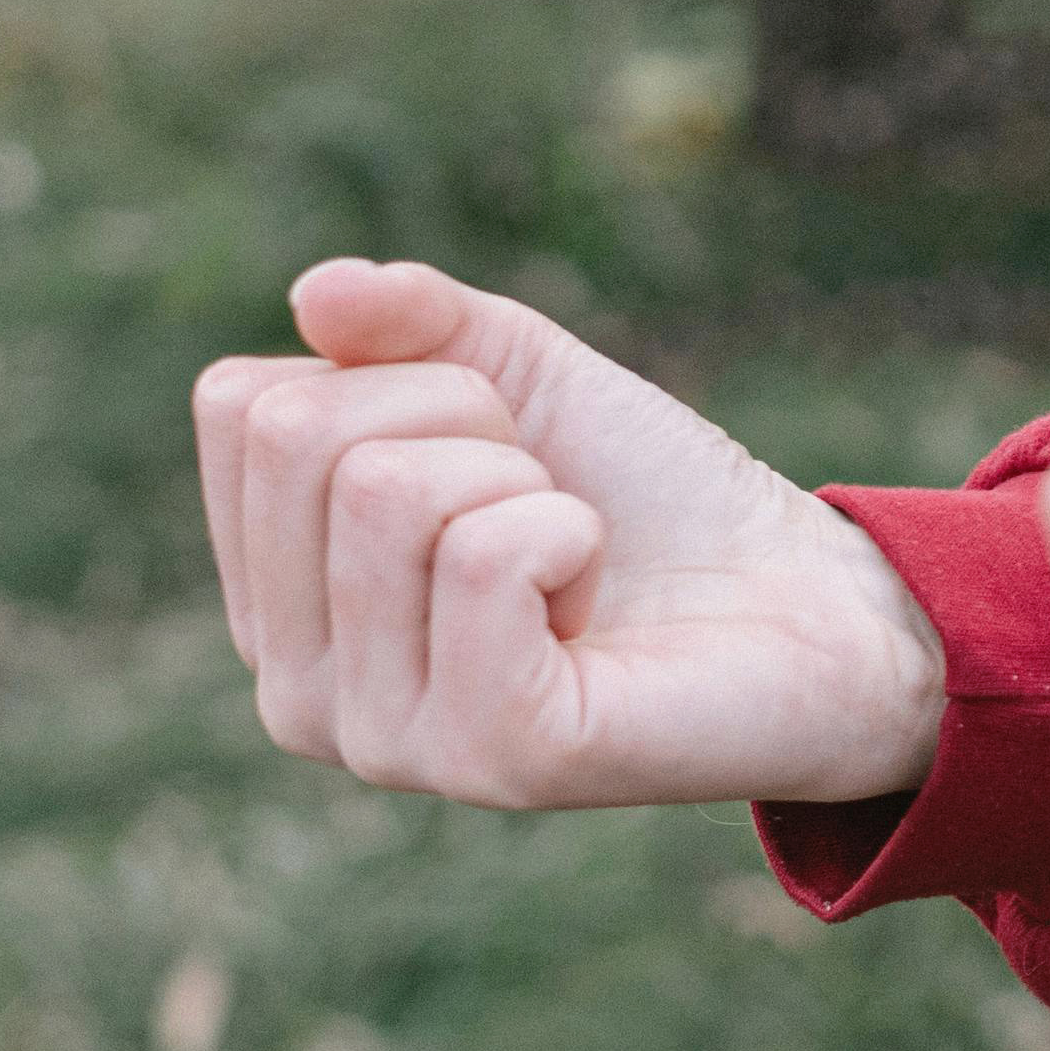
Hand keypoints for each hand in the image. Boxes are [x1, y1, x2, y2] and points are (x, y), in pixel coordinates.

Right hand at [197, 260, 944, 809]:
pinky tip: (597, 602)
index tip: (494, 445)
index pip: (244, 405)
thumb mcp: (523, 371)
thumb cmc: (649, 497)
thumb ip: (411, 319)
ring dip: (528, 482)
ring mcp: (382, 739)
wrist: (805, 595)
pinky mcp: (489, 758)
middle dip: (468, 418)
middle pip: (302, 438)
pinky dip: (572, 534)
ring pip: (385, 491)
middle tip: (549, 497)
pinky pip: (485, 557)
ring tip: (575, 557)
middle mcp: (294, 685)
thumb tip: (317, 291)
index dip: (404, 377)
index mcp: (276, 594)